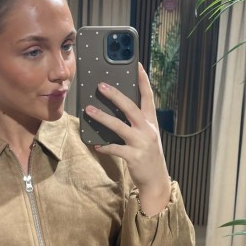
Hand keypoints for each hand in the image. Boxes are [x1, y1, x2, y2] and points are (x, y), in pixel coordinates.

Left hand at [85, 63, 170, 215]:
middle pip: (131, 107)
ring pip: (119, 126)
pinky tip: (96, 145)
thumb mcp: (147, 136)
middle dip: (115, 95)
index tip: (137, 65)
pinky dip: (104, 146)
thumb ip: (136, 123)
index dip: (143, 80)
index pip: (148, 97)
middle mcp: (147, 130)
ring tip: (89, 110)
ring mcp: (141, 143)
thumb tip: (116, 109)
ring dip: (102, 117)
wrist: (156, 180)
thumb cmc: (148, 155)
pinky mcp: (134, 157)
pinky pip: (115, 149)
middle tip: (101, 85)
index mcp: (151, 122)